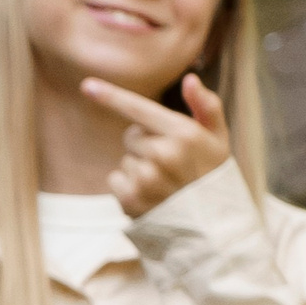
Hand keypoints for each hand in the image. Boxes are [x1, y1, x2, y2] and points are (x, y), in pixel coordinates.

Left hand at [81, 73, 230, 216]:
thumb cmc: (213, 175)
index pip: (139, 109)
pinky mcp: (131, 199)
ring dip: (140, 167)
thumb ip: (206, 106)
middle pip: (132, 135)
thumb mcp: (219, 139)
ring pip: (126, 158)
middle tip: (172, 163)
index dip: (111, 96)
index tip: (86, 86)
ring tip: (165, 182)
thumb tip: (189, 79)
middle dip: (147, 144)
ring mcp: (146, 178)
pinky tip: (152, 194)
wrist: (213, 225)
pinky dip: (128, 185)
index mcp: (184, 133)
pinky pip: (115, 178)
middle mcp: (163, 154)